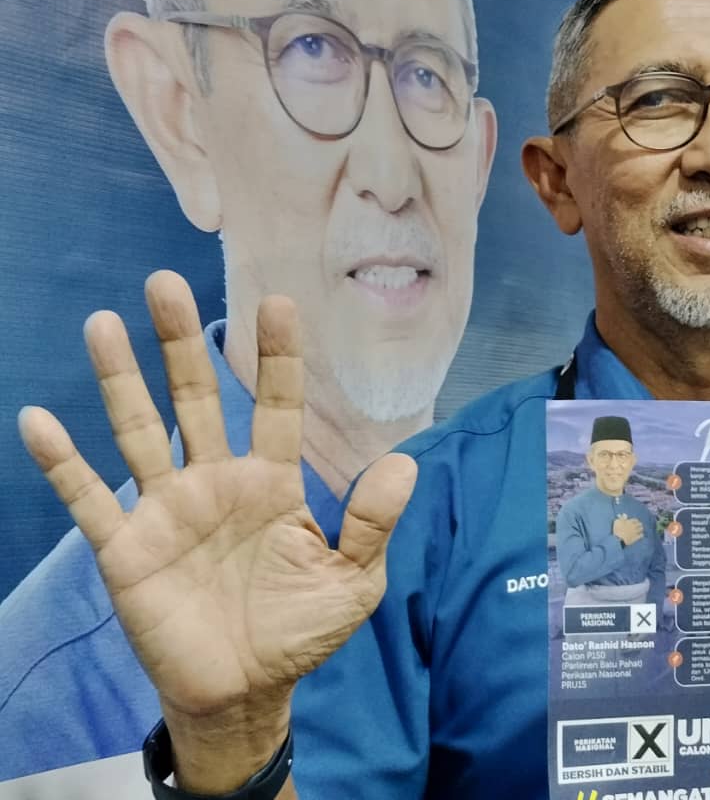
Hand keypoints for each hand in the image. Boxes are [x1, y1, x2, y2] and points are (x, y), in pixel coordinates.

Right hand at [18, 271, 414, 791]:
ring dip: (119, 380)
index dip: (278, 357)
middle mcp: (217, 480)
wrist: (245, 692)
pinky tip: (39, 420)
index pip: (278, 406)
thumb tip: (404, 462)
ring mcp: (168, 510)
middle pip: (199, 397)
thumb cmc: (301, 631)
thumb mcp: (353, 580)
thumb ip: (372, 522)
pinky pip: (90, 499)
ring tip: (102, 323)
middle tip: (165, 283)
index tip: (277, 302)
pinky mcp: (127, 548)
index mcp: (274, 482)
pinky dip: (64, 463)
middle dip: (182, 342)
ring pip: (140, 431)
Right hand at [613, 513, 643, 545]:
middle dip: (639, 524)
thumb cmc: (617, 529)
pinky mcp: (636, 537)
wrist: (618, 538)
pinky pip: (641, 535)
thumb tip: (624, 514)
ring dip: (641, 529)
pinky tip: (641, 535)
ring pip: (641, 529)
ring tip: (640, 529)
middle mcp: (634, 526)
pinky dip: (641, 535)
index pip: (635, 520)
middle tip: (639, 525)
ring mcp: (635, 532)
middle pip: (640, 524)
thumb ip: (621, 518)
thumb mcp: (617, 521)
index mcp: (629, 522)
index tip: (636, 521)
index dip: (636, 521)